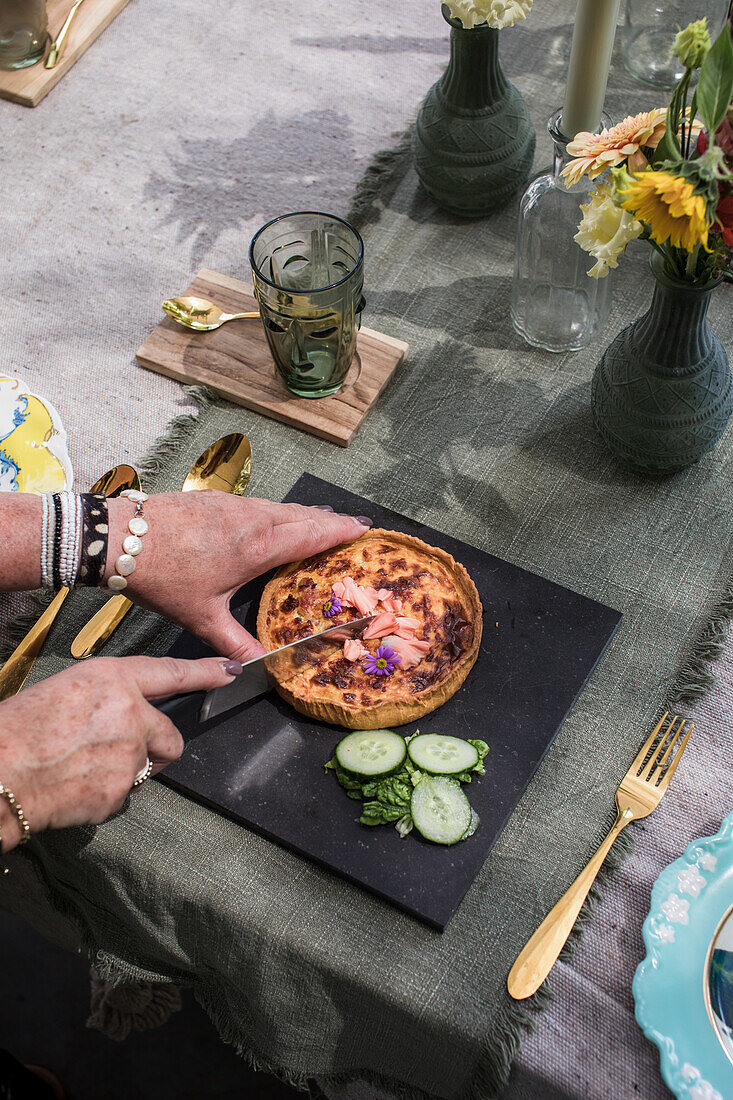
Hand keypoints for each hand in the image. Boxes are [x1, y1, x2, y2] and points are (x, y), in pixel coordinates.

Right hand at [0, 654, 241, 850]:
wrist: (0, 772)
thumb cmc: (18, 729)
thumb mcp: (64, 691)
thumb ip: (104, 700)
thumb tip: (117, 716)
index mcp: (112, 679)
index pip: (171, 673)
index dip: (205, 672)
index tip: (232, 670)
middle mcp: (130, 712)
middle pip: (170, 735)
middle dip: (155, 747)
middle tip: (120, 752)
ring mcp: (130, 753)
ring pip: (146, 767)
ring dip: (127, 770)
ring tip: (83, 768)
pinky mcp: (121, 789)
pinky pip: (123, 793)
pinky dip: (104, 794)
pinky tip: (74, 787)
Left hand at [106, 494, 370, 661]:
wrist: (121, 538)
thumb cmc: (163, 576)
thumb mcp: (201, 616)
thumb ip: (233, 642)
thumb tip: (254, 666)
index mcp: (258, 545)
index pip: (312, 535)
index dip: (340, 532)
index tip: (363, 529)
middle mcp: (253, 518)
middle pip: (303, 515)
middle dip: (330, 519)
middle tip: (353, 524)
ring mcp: (233, 504)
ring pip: (280, 506)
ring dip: (304, 512)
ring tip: (321, 518)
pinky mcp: (215, 498)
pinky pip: (258, 502)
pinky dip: (277, 509)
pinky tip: (273, 516)